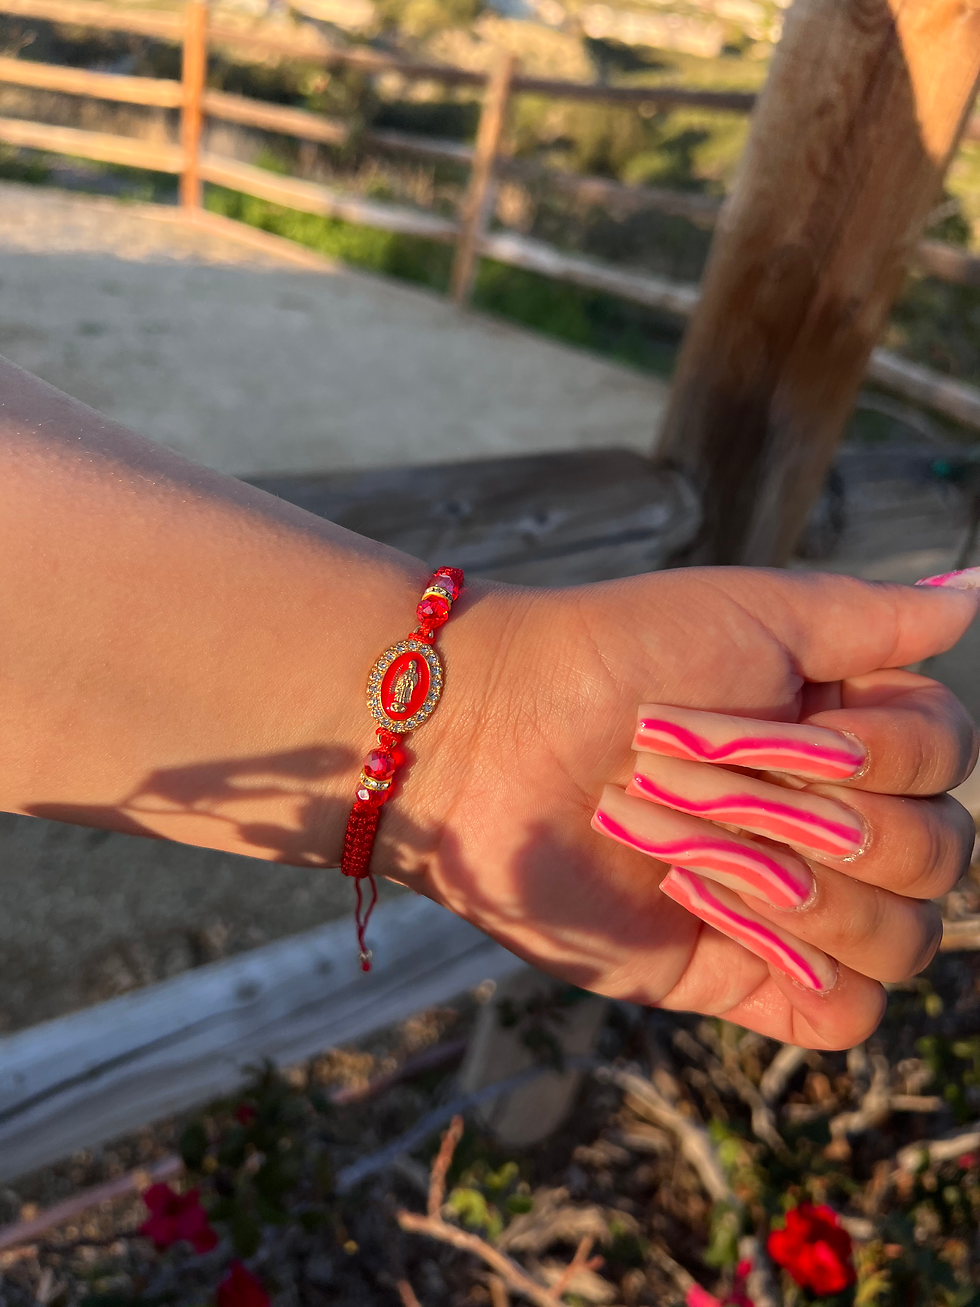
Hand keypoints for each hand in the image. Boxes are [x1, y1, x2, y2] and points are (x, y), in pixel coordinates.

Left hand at [385, 568, 978, 1049]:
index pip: (952, 764)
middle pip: (943, 859)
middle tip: (705, 776)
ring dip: (804, 890)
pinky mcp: (736, 973)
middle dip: (827, 818)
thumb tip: (974, 599)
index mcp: (845, 733)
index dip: (896, 752)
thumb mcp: (751, 612)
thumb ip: (867, 618)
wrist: (495, 735)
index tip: (801, 722)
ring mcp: (788, 903)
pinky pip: (843, 1016)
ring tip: (691, 845)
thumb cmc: (617, 655)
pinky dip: (800, 966)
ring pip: (905, 941)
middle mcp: (830, 820)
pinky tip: (710, 909)